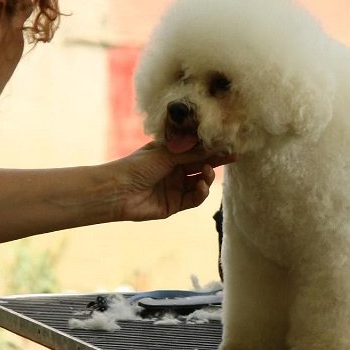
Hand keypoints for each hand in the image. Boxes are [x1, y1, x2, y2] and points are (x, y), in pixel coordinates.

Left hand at [107, 142, 235, 221]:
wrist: (117, 191)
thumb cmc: (137, 166)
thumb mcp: (167, 154)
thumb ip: (192, 153)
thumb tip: (215, 145)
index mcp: (171, 154)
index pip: (197, 150)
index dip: (213, 148)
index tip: (230, 145)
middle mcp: (174, 170)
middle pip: (201, 165)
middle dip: (216, 162)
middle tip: (231, 157)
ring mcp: (175, 188)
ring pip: (201, 182)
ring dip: (207, 177)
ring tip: (206, 173)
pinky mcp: (175, 204)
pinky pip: (194, 199)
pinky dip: (201, 192)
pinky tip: (200, 185)